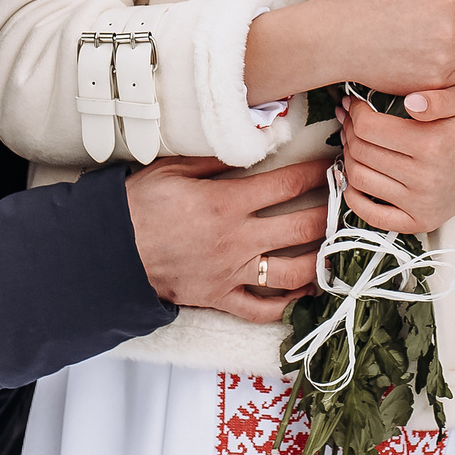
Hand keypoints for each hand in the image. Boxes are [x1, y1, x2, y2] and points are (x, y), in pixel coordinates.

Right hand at [125, 154, 329, 321]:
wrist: (111, 252)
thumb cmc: (139, 206)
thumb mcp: (173, 169)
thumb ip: (214, 159)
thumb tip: (247, 146)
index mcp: (226, 203)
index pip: (287, 184)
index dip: (317, 172)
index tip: (332, 164)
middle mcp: (237, 240)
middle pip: (302, 229)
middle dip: (330, 214)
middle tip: (343, 203)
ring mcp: (231, 272)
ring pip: (293, 273)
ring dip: (320, 260)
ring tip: (334, 247)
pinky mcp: (221, 297)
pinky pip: (263, 308)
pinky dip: (288, 303)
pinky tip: (304, 289)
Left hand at [337, 86, 454, 234]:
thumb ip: (439, 96)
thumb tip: (411, 101)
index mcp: (432, 145)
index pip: (369, 127)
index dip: (355, 113)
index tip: (355, 104)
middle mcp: (425, 178)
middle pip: (361, 151)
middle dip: (349, 131)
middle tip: (351, 121)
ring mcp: (419, 204)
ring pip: (359, 179)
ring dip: (347, 157)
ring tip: (353, 143)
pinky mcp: (417, 223)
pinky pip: (369, 214)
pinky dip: (352, 195)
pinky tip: (353, 176)